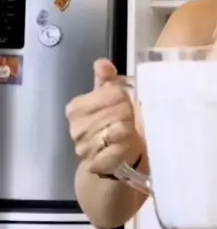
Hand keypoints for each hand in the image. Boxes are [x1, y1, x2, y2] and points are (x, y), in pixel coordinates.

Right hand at [65, 59, 137, 175]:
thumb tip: (102, 63)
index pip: (111, 93)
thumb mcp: (111, 100)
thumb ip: (107, 80)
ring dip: (128, 132)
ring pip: (118, 131)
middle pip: (116, 112)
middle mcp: (76, 128)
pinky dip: (125, 149)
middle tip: (128, 121)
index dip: (123, 98)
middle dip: (128, 115)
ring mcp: (84, 149)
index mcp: (76, 108)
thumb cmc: (113, 126)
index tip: (125, 105)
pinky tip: (124, 148)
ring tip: (127, 134)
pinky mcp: (95, 165)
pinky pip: (117, 151)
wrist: (112, 162)